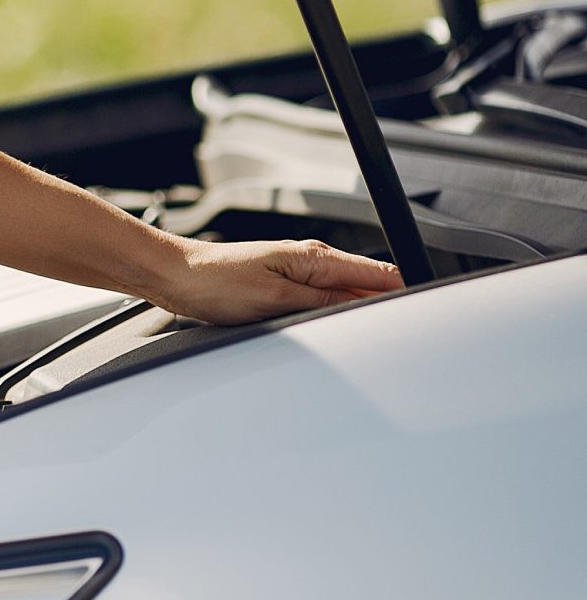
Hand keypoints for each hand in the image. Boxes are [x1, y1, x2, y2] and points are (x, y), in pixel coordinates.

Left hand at [146, 234, 403, 324]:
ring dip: (360, 314)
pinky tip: (336, 332)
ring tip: (374, 340)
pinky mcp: (284, 287)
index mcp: (315, 259)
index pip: (380, 274)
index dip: (405, 293)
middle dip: (386, 309)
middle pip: (368, 287)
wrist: (174, 276)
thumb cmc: (214, 282)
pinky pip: (323, 302)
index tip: (425, 315)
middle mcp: (311, 262)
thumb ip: (324, 304)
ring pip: (347, 297)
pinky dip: (335, 316)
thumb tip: (366, 307)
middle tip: (403, 341)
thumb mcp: (275, 300)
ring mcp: (298, 274)